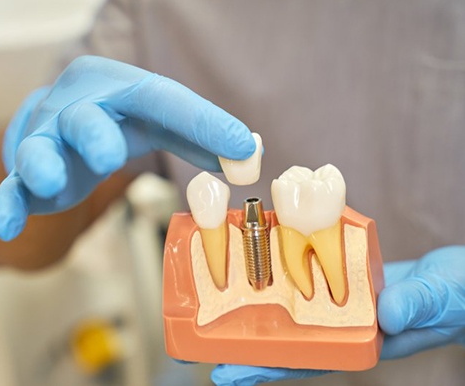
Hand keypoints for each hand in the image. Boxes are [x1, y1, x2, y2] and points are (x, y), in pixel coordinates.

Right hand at [0, 56, 254, 240]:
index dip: (202, 122)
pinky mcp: (26, 174)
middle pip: (83, 117)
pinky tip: (8, 226)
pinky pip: (13, 188)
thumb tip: (251, 153)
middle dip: (93, 134)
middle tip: (110, 156)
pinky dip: (9, 204)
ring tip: (50, 182)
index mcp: (119, 90)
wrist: (61, 124)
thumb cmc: (119, 120)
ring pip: (38, 148)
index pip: (162, 99)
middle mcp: (77, 107)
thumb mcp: (161, 122)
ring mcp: (46, 140)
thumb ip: (203, 137)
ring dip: (42, 164)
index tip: (243, 148)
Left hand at [210, 245, 464, 384]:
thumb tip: (385, 316)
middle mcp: (344, 327)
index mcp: (362, 343)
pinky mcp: (343, 282)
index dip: (266, 368)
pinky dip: (283, 278)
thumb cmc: (458, 295)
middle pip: (288, 341)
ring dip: (258, 312)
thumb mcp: (441, 298)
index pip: (306, 361)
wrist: (460, 278)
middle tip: (203, 348)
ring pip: (292, 313)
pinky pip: (307, 282)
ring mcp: (341, 305)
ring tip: (217, 311)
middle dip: (247, 347)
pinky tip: (260, 270)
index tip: (226, 373)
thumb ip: (416, 305)